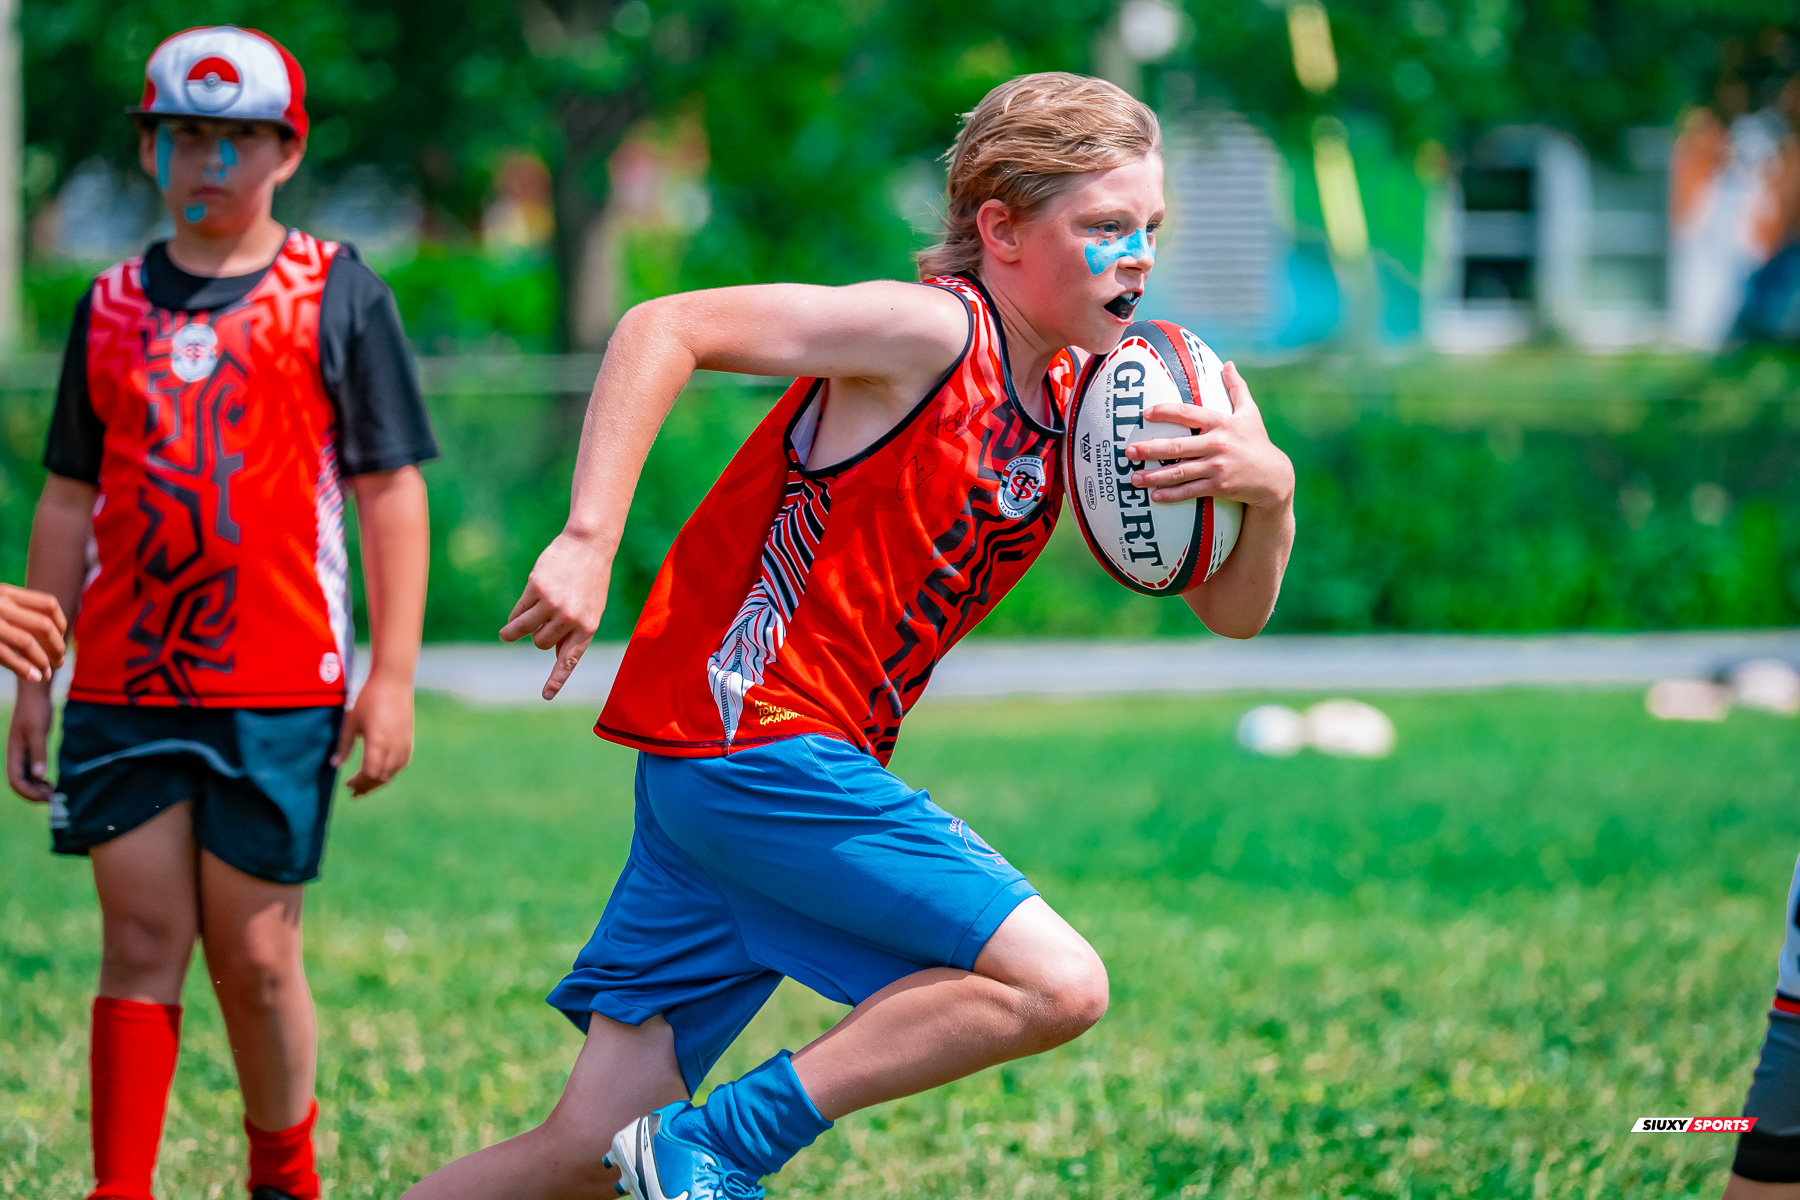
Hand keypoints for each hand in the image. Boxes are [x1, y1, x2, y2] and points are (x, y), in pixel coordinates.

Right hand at [0, 584, 66, 681]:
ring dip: (43, 660)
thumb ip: (14, 609)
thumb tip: (51, 630)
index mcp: (5, 592)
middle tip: (59, 661)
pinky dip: (24, 668)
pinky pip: (6, 655)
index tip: (61, 638)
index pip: (48, 604)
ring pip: (28, 642)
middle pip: (44, 625)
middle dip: (56, 646)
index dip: (61, 623)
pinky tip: (33, 677)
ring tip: (47, 674)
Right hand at [7, 686, 54, 802]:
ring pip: (25, 778)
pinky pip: (30, 771)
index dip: (28, 793)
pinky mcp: (29, 750)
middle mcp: (15, 756)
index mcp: (14, 753)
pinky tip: (49, 783)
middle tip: (51, 800)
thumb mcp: (39, 731)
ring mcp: (22, 753)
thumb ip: (39, 753)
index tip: (46, 798)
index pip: (16, 781)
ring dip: (36, 788)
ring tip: (52, 793)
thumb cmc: (35, 710)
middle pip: (19, 783)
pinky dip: (38, 780)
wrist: (35, 695)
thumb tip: (40, 776)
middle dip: (33, 794)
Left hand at [334, 674, 414, 796]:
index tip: (348, 785)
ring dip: (379, 782)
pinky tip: (382, 772)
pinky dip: (390, 772)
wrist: (393, 682)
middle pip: (382, 777)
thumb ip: (344, 746)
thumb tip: (335, 765)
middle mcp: (393, 747)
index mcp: (378, 743)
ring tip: (367, 785)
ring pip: (393, 773)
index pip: (370, 774)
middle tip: (354, 791)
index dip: (359, 783)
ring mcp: (404, 744)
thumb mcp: (351, 722)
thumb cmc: (369, 699)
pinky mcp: (409, 740)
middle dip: (367, 787)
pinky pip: (401, 764)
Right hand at [499, 529, 613, 700]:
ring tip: (505, 635)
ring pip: (525, 630)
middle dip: (538, 637)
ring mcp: (552, 605)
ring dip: (513, 633)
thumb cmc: (590, 579)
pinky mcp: (536, 590)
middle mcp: (570, 619)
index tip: (546, 696)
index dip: (557, 679)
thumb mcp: (590, 609)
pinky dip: (515, 615)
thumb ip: (573, 632)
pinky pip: (519, 612)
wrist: (588, 545)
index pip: (569, 659)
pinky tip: (517, 612)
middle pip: (541, 643)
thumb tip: (555, 655)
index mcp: (588, 627)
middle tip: (541, 624)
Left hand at [1124, 362, 1294, 510]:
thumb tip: (1228, 364)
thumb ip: (1237, 388)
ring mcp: (1217, 467)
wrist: (1273, 477)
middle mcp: (1217, 444)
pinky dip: (1172, 495)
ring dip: (1154, 476)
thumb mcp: (1250, 413)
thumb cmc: (1257, 441)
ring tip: (1133, 478)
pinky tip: (1155, 496)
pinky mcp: (1219, 487)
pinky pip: (1191, 491)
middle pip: (1178, 446)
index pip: (1188, 414)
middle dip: (1150, 449)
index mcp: (1221, 423)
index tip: (1145, 414)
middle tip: (1127, 451)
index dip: (1165, 412)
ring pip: (1180, 472)